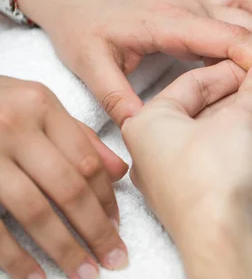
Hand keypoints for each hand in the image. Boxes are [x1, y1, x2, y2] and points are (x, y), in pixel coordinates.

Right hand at [0, 76, 128, 278]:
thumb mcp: (36, 105)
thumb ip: (78, 135)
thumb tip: (121, 171)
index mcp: (41, 106)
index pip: (86, 160)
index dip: (107, 198)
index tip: (118, 226)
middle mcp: (15, 127)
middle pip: (69, 189)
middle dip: (95, 230)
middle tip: (114, 258)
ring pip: (35, 211)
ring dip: (63, 248)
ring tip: (84, 273)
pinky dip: (15, 257)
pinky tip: (35, 275)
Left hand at [11, 0, 251, 125]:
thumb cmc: (82, 22)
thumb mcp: (90, 64)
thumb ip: (117, 96)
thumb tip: (142, 129)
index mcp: (169, 24)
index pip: (226, 38)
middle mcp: (190, 10)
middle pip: (247, 28)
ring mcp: (196, 4)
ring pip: (249, 16)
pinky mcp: (197, 5)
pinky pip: (241, 1)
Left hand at [122, 58, 251, 278]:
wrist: (221, 241)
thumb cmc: (207, 183)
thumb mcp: (237, 121)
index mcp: (152, 124)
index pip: (196, 82)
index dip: (236, 69)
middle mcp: (168, 147)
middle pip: (222, 107)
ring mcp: (197, 170)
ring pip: (241, 131)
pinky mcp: (222, 189)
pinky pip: (249, 152)